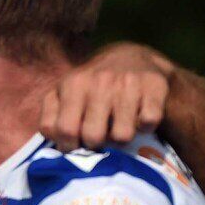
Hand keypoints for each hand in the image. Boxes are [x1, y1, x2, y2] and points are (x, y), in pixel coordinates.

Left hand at [41, 42, 175, 150]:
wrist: (130, 58)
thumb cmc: (90, 86)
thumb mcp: (63, 95)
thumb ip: (50, 118)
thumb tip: (54, 140)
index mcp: (73, 85)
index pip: (65, 130)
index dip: (69, 146)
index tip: (75, 145)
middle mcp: (100, 82)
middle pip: (93, 137)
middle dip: (95, 146)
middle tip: (99, 138)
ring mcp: (128, 83)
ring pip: (122, 136)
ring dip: (120, 139)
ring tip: (118, 127)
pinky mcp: (154, 87)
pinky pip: (148, 124)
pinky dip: (145, 127)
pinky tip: (138, 117)